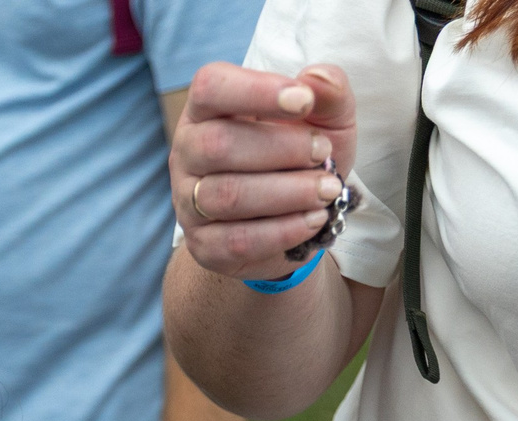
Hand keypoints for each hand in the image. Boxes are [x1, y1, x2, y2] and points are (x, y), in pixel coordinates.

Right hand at [173, 62, 358, 281]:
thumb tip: (317, 78)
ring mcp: (188, 202)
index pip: (211, 87)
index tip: (304, 101)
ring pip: (226, 195)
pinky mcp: (203, 245)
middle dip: (281, 148)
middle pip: (217, 144)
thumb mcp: (326, 120)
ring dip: (288, 192)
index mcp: (208, 110)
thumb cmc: (302, 158)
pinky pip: (237, 240)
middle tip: (323, 153)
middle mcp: (187, 153)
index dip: (255, 90)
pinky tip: (314, 219)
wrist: (292, 219)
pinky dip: (284, 230)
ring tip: (327, 189)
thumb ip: (329, 93)